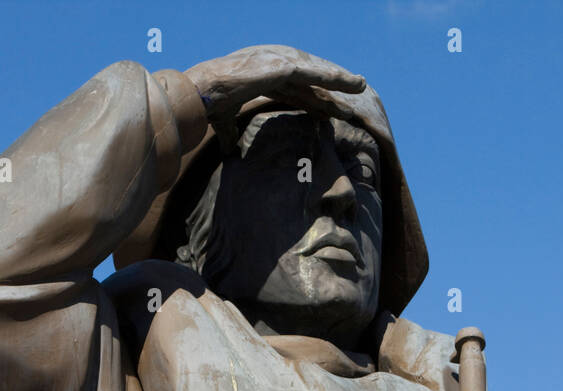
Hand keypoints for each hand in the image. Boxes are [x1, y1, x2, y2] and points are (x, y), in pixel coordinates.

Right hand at [184, 45, 366, 146]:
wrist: (201, 93)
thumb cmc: (209, 105)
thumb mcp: (225, 123)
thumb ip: (231, 135)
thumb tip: (228, 154)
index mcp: (263, 79)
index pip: (295, 92)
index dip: (313, 103)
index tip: (329, 115)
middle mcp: (273, 68)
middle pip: (310, 84)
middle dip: (330, 94)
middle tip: (351, 106)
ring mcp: (278, 64)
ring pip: (316, 75)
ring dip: (339, 81)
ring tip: (361, 86)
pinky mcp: (281, 67)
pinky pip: (313, 73)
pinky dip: (332, 77)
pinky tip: (350, 82)